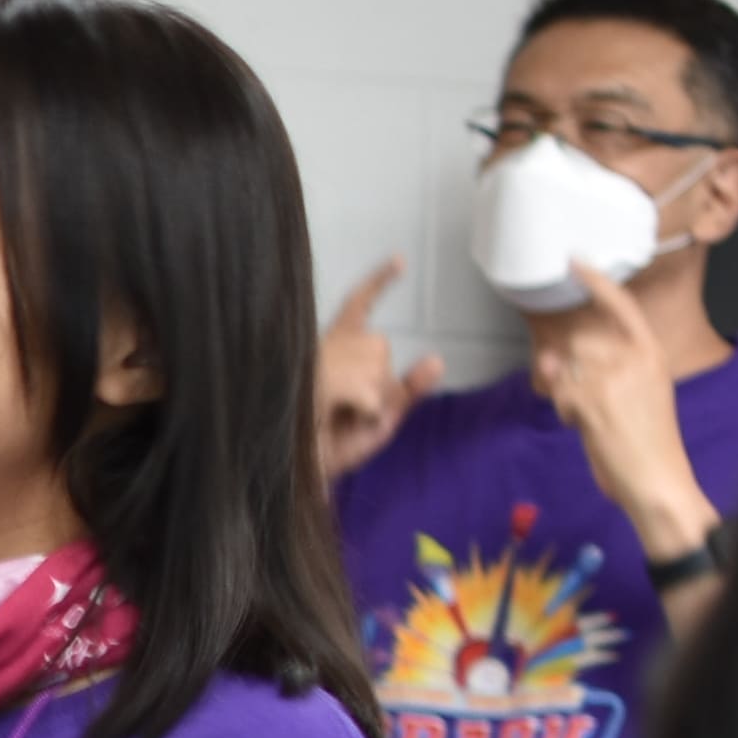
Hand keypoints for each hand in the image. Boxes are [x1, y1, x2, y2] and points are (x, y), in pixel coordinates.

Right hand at [315, 257, 444, 482]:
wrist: (301, 476)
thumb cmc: (335, 447)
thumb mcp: (382, 418)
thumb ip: (408, 390)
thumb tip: (436, 359)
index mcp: (333, 350)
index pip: (358, 308)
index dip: (378, 283)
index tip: (400, 260)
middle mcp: (320, 348)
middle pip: (379, 345)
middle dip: (380, 382)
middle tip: (349, 412)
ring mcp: (314, 362)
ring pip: (375, 365)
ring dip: (371, 399)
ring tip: (338, 418)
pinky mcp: (313, 380)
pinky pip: (366, 385)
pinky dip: (366, 408)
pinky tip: (339, 418)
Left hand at [534, 263, 718, 557]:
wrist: (658, 477)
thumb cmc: (647, 442)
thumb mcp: (636, 394)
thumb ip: (599, 372)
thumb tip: (550, 361)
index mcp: (651, 352)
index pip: (621, 305)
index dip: (596, 281)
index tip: (575, 261)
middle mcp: (633, 357)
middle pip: (577, 344)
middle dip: (571, 373)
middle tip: (595, 404)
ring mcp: (612, 375)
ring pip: (564, 368)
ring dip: (568, 395)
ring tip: (596, 418)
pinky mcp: (593, 397)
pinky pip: (559, 393)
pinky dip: (566, 412)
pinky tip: (589, 428)